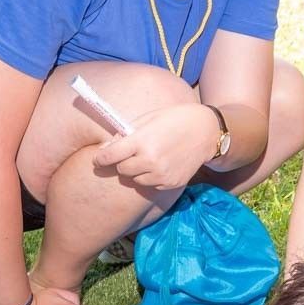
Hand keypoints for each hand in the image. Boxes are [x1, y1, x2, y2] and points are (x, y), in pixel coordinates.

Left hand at [93, 102, 217, 190]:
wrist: (206, 132)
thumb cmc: (174, 120)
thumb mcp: (147, 119)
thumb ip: (125, 134)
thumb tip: (105, 149)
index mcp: (141, 141)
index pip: (110, 156)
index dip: (100, 158)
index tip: (97, 160)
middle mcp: (150, 160)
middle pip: (121, 170)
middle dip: (122, 162)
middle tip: (131, 154)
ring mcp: (161, 174)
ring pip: (135, 179)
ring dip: (137, 171)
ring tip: (150, 157)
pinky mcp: (170, 183)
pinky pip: (151, 185)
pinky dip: (151, 177)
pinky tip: (162, 164)